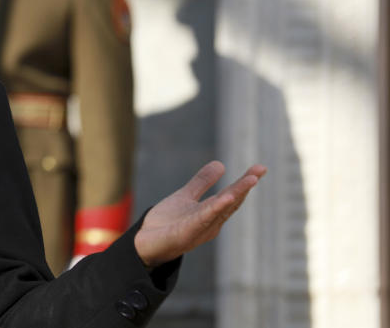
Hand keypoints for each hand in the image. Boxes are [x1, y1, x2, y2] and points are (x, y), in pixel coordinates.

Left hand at [134, 161, 266, 267]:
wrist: (145, 242)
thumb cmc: (167, 223)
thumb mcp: (185, 197)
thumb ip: (202, 183)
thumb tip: (221, 164)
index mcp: (212, 214)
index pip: (232, 196)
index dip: (245, 182)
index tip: (260, 167)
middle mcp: (210, 223)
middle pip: (230, 202)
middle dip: (245, 186)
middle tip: (260, 170)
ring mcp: (199, 229)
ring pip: (221, 210)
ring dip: (236, 194)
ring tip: (250, 179)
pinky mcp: (185, 234)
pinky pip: (202, 220)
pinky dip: (215, 209)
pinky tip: (225, 197)